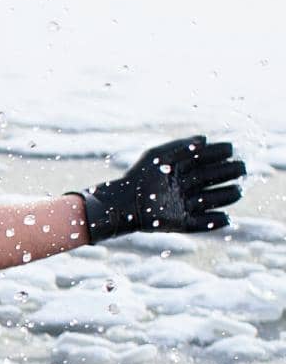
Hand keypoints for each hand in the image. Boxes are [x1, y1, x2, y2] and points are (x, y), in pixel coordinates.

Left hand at [74, 135, 245, 243]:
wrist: (121, 203)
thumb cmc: (138, 175)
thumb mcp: (156, 156)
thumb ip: (179, 146)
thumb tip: (205, 139)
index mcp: (182, 169)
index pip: (207, 159)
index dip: (220, 153)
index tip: (230, 149)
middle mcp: (187, 186)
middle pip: (214, 178)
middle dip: (229, 172)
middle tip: (241, 168)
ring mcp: (185, 204)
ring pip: (212, 200)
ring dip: (226, 196)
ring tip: (237, 191)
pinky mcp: (181, 222)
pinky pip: (202, 224)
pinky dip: (214, 222)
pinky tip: (225, 218)